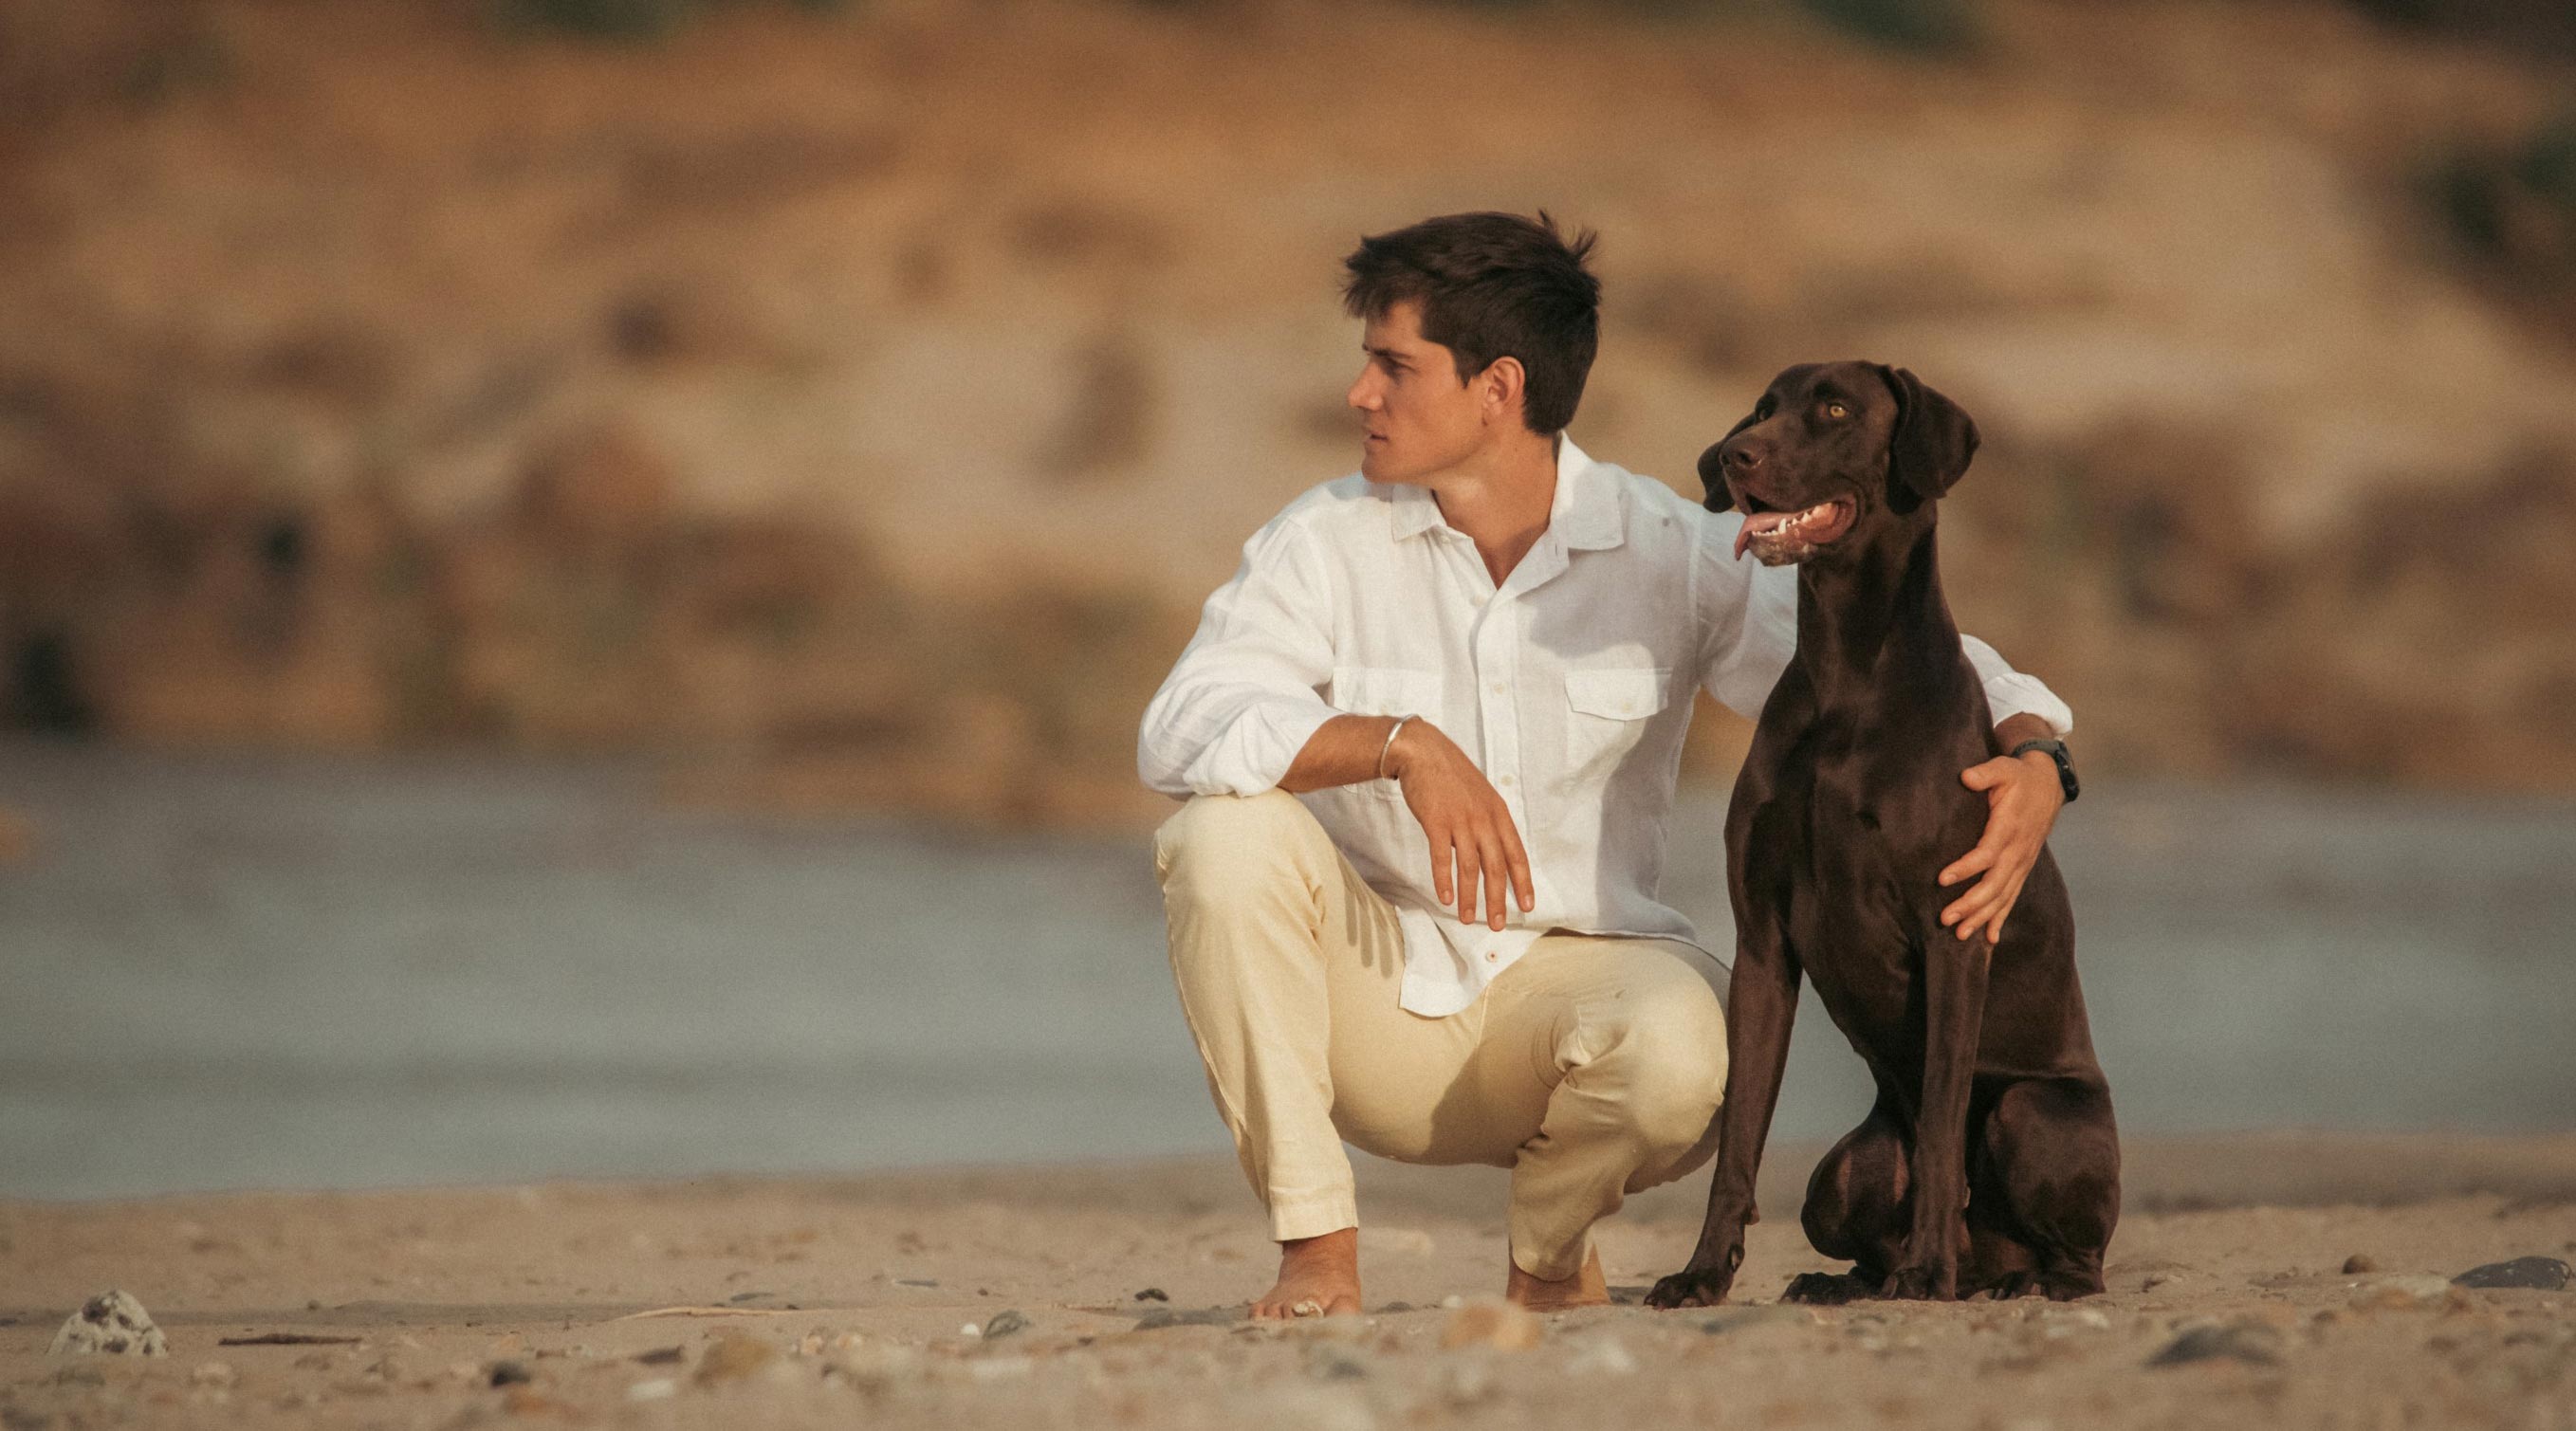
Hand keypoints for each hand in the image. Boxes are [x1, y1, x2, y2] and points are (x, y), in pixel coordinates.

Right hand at [1386, 720, 1533, 930]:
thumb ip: (1489, 821)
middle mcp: (1484, 819)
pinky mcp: (1436, 821)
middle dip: (1498, 899)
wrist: (1422, 751)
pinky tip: (1445, 898)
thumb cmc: (1450, 774)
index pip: (1516, 854)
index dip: (1523, 882)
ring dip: (1469, 897)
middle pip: (1496, 866)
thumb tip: (1494, 848)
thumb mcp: (1480, 794)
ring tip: (1467, 919)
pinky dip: (1444, 880)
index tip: (1527, 906)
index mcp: (1498, 813)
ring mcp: (1460, 820)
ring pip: (1470, 867)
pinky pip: (1442, 857)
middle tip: (1497, 925)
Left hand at [1935, 750, 2063, 942]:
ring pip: (2003, 896)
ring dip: (1982, 917)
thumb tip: (1967, 777)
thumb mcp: (2003, 768)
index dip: (1966, 868)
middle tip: (1945, 918)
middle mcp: (2018, 851)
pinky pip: (2012, 897)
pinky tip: (1989, 938)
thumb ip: (1985, 773)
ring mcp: (2022, 863)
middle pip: (1994, 884)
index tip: (1942, 879)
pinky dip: (2000, 917)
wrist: (2048, 785)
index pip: (1987, 853)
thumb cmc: (2019, 777)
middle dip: (1971, 904)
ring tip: (1960, 934)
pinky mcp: (2022, 868)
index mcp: (2010, 828)